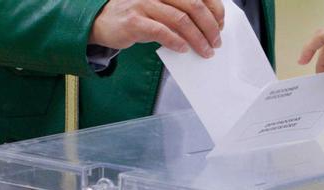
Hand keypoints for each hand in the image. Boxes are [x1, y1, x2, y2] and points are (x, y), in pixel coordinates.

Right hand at [90, 0, 224, 57]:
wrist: (102, 21)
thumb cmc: (135, 14)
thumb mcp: (160, 6)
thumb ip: (179, 10)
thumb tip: (208, 26)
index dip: (215, 9)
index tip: (221, 25)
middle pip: (193, 5)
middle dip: (210, 26)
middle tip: (216, 42)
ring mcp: (144, 4)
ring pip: (180, 20)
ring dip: (197, 38)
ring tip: (205, 50)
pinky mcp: (135, 22)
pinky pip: (162, 32)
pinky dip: (176, 42)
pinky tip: (184, 49)